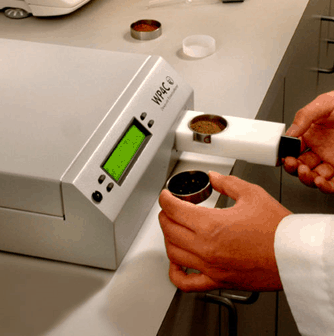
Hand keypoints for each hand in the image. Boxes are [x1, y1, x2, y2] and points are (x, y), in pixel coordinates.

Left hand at [158, 171, 291, 292]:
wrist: (295, 256)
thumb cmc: (277, 229)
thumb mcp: (251, 194)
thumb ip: (227, 182)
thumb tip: (214, 178)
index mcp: (211, 225)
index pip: (173, 209)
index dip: (165, 198)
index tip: (166, 195)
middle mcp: (206, 248)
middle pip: (169, 230)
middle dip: (165, 215)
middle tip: (169, 208)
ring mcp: (210, 267)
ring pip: (173, 254)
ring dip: (168, 238)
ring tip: (173, 229)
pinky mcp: (218, 281)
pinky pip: (187, 283)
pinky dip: (175, 273)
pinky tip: (176, 264)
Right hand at [284, 91, 333, 192]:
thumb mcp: (324, 104)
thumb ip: (304, 116)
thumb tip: (290, 132)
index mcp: (311, 135)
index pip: (293, 149)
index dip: (286, 154)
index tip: (284, 155)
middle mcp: (320, 149)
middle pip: (300, 165)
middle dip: (293, 168)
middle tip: (292, 164)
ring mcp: (332, 160)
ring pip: (314, 177)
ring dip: (306, 178)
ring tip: (305, 172)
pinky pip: (333, 183)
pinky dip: (325, 186)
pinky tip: (320, 181)